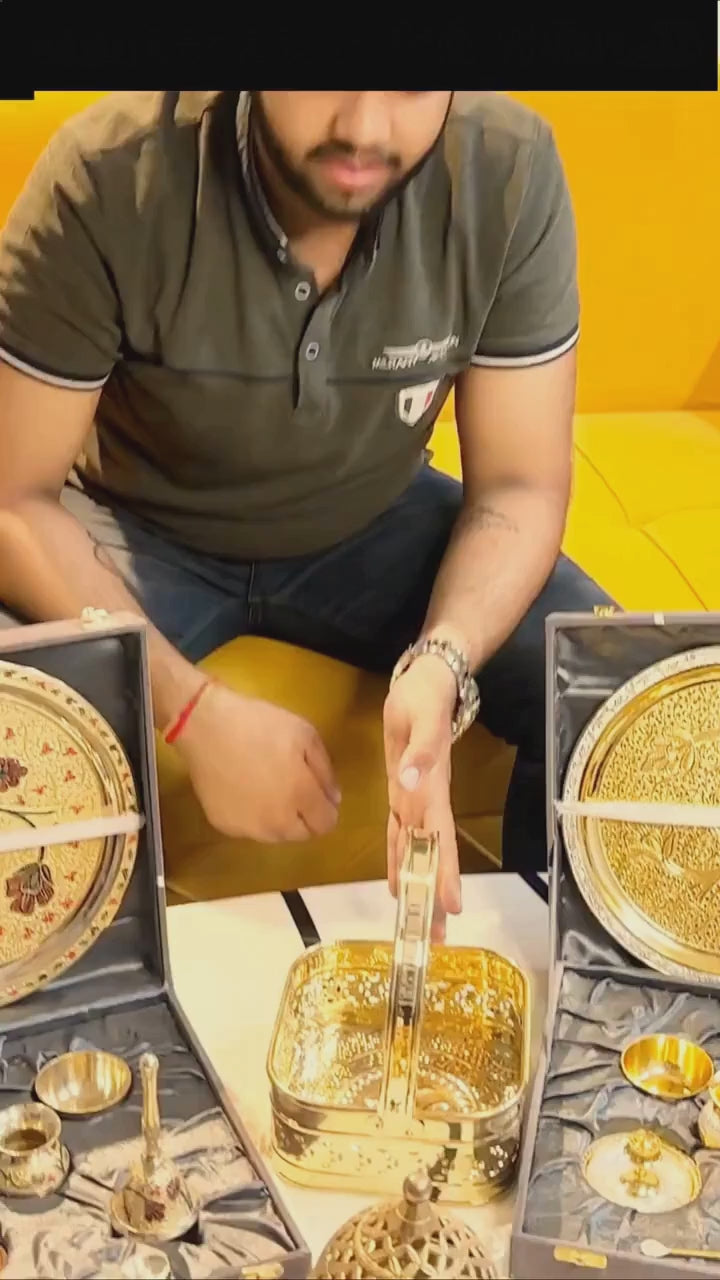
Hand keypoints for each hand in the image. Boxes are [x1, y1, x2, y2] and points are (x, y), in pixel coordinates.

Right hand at [174, 681, 340, 841]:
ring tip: (269, 791)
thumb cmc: (259, 724)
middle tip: (294, 790)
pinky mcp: (225, 826)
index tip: (319, 794)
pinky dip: (253, 817)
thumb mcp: (305, 734)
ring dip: (281, 820)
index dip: (327, 810)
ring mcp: (249, 828)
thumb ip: (325, 770)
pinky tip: (246, 792)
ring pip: (276, 835)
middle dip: (305, 817)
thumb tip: (333, 799)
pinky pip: (249, 829)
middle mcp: (277, 822)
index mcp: (300, 797)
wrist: (206, 726)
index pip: (326, 824)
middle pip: (303, 834)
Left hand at [383, 656, 460, 940]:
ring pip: (417, 850)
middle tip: (436, 937)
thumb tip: (412, 780)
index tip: (451, 906)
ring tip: (421, 923)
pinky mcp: (403, 792)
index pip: (440, 837)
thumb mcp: (422, 718)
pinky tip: (395, 882)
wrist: (427, 680)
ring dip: (418, 885)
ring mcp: (416, 798)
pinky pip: (400, 834)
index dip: (444, 871)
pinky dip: (397, 859)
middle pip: (432, 854)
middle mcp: (427, 800)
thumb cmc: (426, 697)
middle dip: (434, 894)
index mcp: (433, 788)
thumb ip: (420, 750)